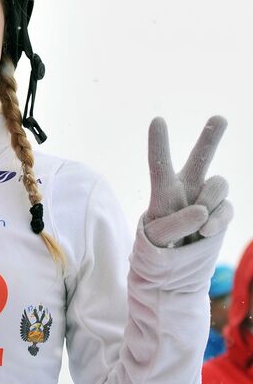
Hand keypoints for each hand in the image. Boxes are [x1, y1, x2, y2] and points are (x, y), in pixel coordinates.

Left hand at [143, 115, 232, 247]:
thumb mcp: (157, 239)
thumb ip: (175, 224)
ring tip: (197, 224)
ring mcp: (206, 198)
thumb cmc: (159, 247)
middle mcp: (187, 187)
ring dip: (209, 201)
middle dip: (210, 138)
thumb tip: (202, 211)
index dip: (159, 143)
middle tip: (219, 118)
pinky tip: (206, 231)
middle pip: (200, 158)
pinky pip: (226, 208)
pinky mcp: (221, 211)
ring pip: (219, 183)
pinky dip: (218, 220)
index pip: (159, 164)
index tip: (157, 120)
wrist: (176, 264)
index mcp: (164, 189)